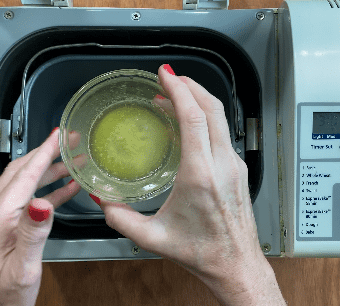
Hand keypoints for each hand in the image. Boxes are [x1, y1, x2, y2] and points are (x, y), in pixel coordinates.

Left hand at [0, 129, 80, 305]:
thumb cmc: (0, 301)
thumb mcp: (22, 270)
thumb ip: (33, 234)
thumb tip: (42, 202)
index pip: (23, 177)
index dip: (44, 153)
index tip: (59, 136)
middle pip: (19, 173)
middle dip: (47, 155)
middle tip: (69, 142)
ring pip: (20, 185)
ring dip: (46, 172)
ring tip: (72, 163)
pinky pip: (19, 201)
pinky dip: (41, 192)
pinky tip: (61, 191)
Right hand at [98, 65, 284, 304]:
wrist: (236, 264)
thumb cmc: (203, 252)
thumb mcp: (153, 237)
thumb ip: (121, 218)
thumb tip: (102, 198)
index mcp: (201, 174)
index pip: (194, 117)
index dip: (179, 90)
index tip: (165, 75)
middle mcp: (222, 164)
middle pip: (212, 108)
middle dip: (190, 85)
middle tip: (168, 77)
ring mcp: (234, 164)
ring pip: (221, 117)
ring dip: (198, 100)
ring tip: (175, 95)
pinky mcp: (238, 169)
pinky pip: (222, 132)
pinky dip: (206, 117)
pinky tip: (190, 122)